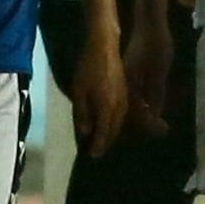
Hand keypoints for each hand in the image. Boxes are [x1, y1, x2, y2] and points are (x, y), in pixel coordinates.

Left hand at [71, 29, 126, 157]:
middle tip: (98, 151)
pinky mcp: (126, 92)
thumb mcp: (79, 92)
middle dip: (106, 141)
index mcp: (108, 108)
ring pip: (120, 122)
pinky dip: (116, 122)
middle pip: (114, 130)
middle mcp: (120, 107)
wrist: (104, 47)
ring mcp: (125, 98)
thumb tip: (85, 132)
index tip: (93, 156)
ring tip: (103, 140)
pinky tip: (110, 122)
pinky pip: (123, 114)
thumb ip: (82, 114)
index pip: (104, 133)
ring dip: (112, 133)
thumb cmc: (88, 68)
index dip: (98, 145)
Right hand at [122, 12, 174, 137]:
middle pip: (130, 110)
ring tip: (157, 122)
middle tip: (162, 129)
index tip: (163, 130)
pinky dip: (142, 103)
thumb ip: (157, 92)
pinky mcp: (129, 72)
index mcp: (129, 83)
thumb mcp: (160, 69)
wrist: (148, 21)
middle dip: (145, 122)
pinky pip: (133, 93)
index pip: (136, 111)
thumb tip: (156, 114)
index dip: (149, 123)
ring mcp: (125, 77)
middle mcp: (124, 82)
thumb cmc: (156, 43)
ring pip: (131, 102)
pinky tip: (151, 105)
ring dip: (143, 113)